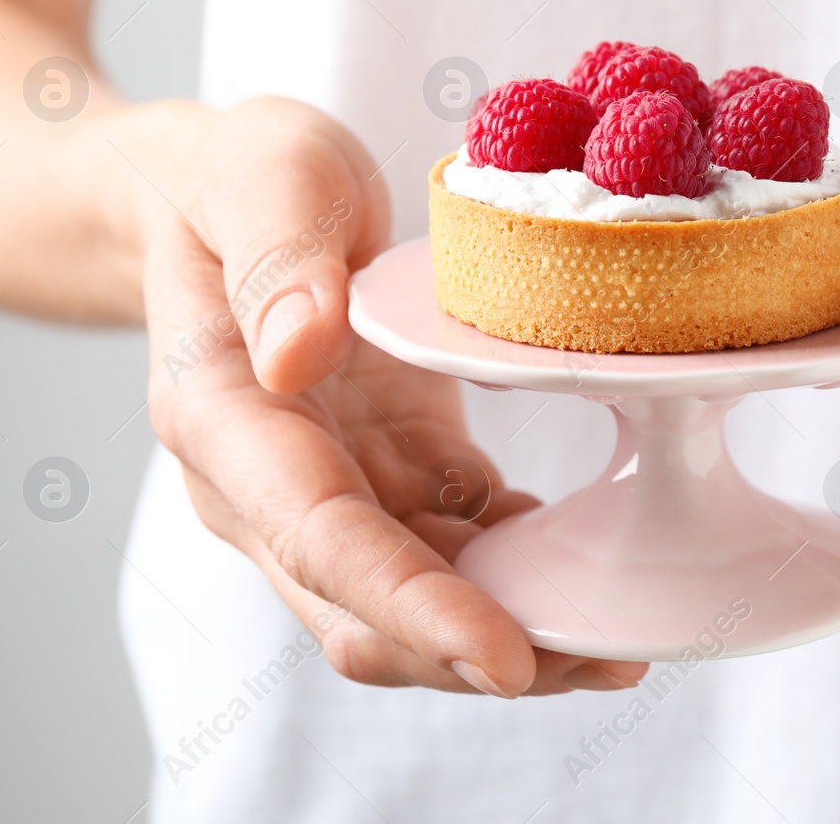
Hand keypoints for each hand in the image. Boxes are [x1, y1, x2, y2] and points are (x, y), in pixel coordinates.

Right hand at [141, 97, 645, 694]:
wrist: (213, 199)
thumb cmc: (234, 179)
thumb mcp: (260, 175)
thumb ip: (274, 260)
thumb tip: (298, 353)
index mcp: (226, 421)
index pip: (322, 541)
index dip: (413, 607)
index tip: (507, 657)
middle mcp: (268, 488)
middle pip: (368, 614)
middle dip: (479, 653)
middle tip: (609, 665)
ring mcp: (332, 491)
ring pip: (417, 605)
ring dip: (514, 630)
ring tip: (625, 641)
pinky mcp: (389, 477)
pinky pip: (455, 550)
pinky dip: (521, 574)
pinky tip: (592, 567)